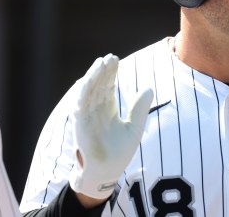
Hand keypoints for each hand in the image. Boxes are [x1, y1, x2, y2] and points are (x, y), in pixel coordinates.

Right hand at [68, 54, 153, 199]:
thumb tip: (149, 88)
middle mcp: (95, 110)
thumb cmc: (119, 152)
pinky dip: (82, 93)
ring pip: (88, 92)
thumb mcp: (135, 127)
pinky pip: (79, 105)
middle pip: (98, 85)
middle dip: (103, 71)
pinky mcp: (80, 124)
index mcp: (107, 109)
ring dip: (93, 77)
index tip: (115, 59)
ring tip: (100, 64)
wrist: (108, 171)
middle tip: (110, 57)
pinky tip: (86, 81)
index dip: (110, 73)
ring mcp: (87, 116)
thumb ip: (140, 108)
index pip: (107, 86)